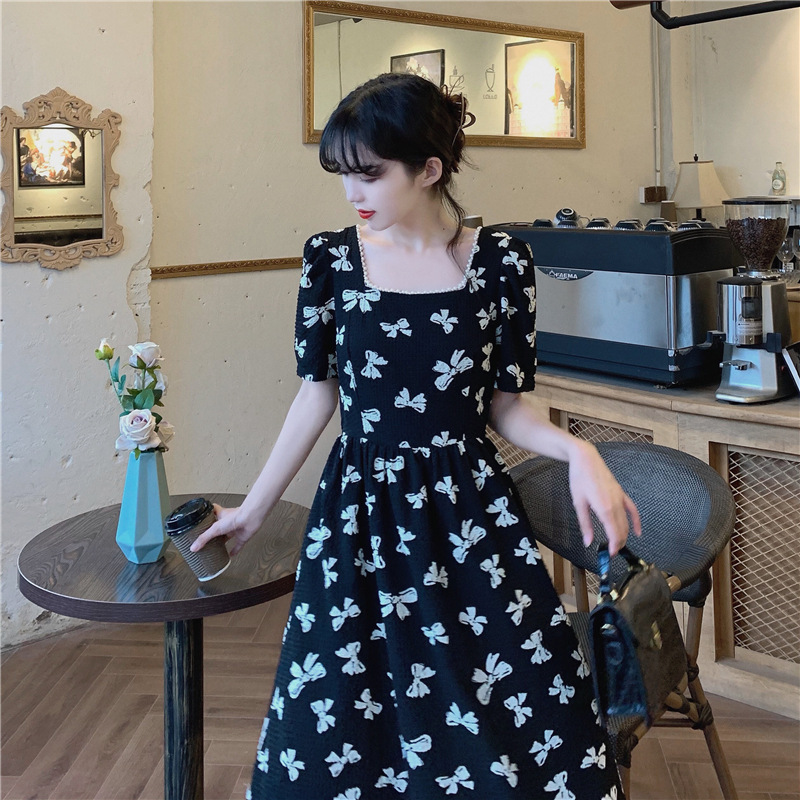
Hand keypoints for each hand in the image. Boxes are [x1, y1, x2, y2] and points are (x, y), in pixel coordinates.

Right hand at [189, 504, 256, 556]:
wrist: (251, 518)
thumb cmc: (236, 517)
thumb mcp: (215, 528)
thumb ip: (204, 538)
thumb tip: (194, 547)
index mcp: (220, 516)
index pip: (212, 512)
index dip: (207, 515)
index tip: (202, 518)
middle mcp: (228, 522)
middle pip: (218, 527)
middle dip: (213, 532)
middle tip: (206, 538)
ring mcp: (235, 529)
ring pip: (227, 536)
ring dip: (222, 542)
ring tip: (215, 547)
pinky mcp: (242, 536)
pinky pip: (238, 545)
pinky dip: (234, 551)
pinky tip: (231, 555)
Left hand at [568, 441, 641, 555]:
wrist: (586, 459)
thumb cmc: (579, 479)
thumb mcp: (579, 503)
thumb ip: (585, 524)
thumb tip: (588, 542)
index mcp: (605, 508)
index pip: (614, 534)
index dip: (614, 547)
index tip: (610, 555)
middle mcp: (616, 504)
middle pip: (622, 530)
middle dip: (618, 543)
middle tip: (610, 552)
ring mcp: (620, 498)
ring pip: (627, 522)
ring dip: (624, 535)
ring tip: (618, 545)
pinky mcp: (621, 493)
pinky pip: (632, 509)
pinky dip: (636, 521)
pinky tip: (637, 531)